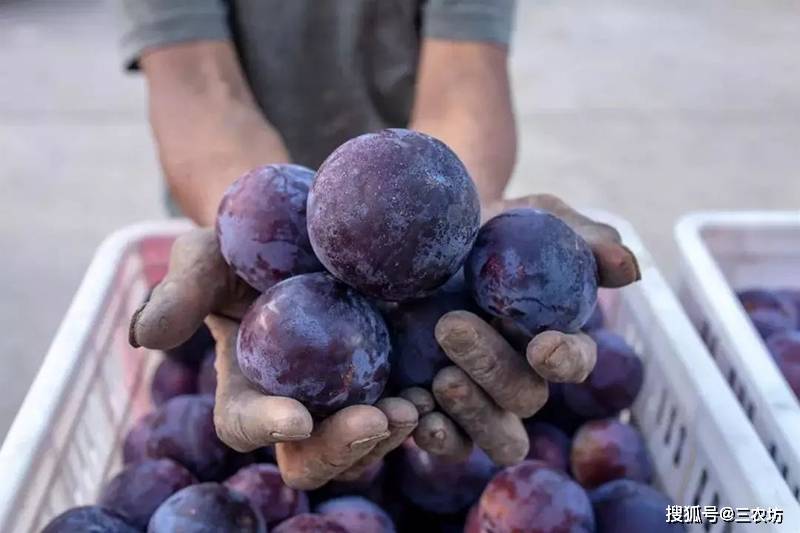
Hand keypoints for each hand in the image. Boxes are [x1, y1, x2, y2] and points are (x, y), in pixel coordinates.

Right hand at [129, 228, 418, 489]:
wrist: (304, 227)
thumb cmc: (245, 245)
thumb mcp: (205, 257)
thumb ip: (179, 293)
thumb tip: (145, 338)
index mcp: (247, 390)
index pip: (246, 425)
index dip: (266, 427)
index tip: (295, 416)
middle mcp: (298, 406)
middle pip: (313, 456)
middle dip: (342, 447)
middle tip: (376, 419)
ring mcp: (346, 397)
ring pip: (366, 443)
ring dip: (391, 434)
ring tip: (417, 405)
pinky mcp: (389, 377)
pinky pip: (410, 411)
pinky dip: (429, 411)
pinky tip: (444, 388)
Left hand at [411, 194, 640, 464]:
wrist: (435, 229)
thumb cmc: (500, 224)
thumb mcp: (542, 216)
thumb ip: (586, 240)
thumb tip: (629, 268)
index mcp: (556, 338)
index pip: (575, 359)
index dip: (566, 359)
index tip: (543, 346)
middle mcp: (523, 376)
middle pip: (524, 396)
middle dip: (494, 369)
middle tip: (453, 325)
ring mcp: (481, 396)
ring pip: (495, 433)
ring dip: (470, 413)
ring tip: (437, 379)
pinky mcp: (438, 405)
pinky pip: (445, 439)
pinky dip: (431, 432)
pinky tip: (410, 409)